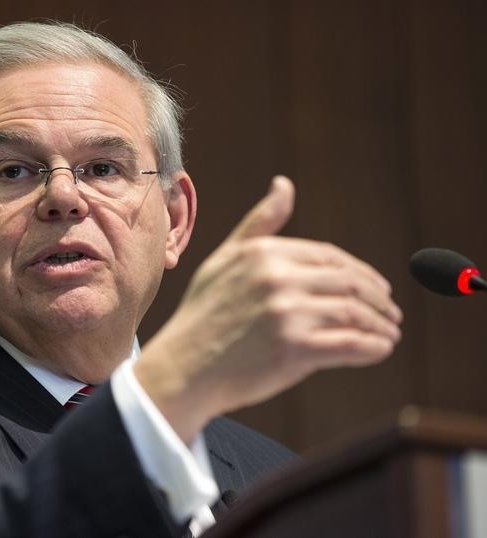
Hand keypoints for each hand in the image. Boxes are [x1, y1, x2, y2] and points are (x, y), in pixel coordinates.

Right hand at [135, 176, 402, 442]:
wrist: (183, 369)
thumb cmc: (203, 317)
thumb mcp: (224, 260)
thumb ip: (259, 225)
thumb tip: (284, 185)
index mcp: (263, 253)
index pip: (330, 257)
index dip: (361, 273)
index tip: (376, 289)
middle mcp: (276, 278)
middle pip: (350, 282)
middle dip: (379, 299)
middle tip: (391, 313)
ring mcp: (286, 314)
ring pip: (356, 313)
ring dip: (381, 325)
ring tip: (389, 333)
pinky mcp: (294, 350)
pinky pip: (351, 344)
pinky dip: (374, 347)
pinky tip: (380, 349)